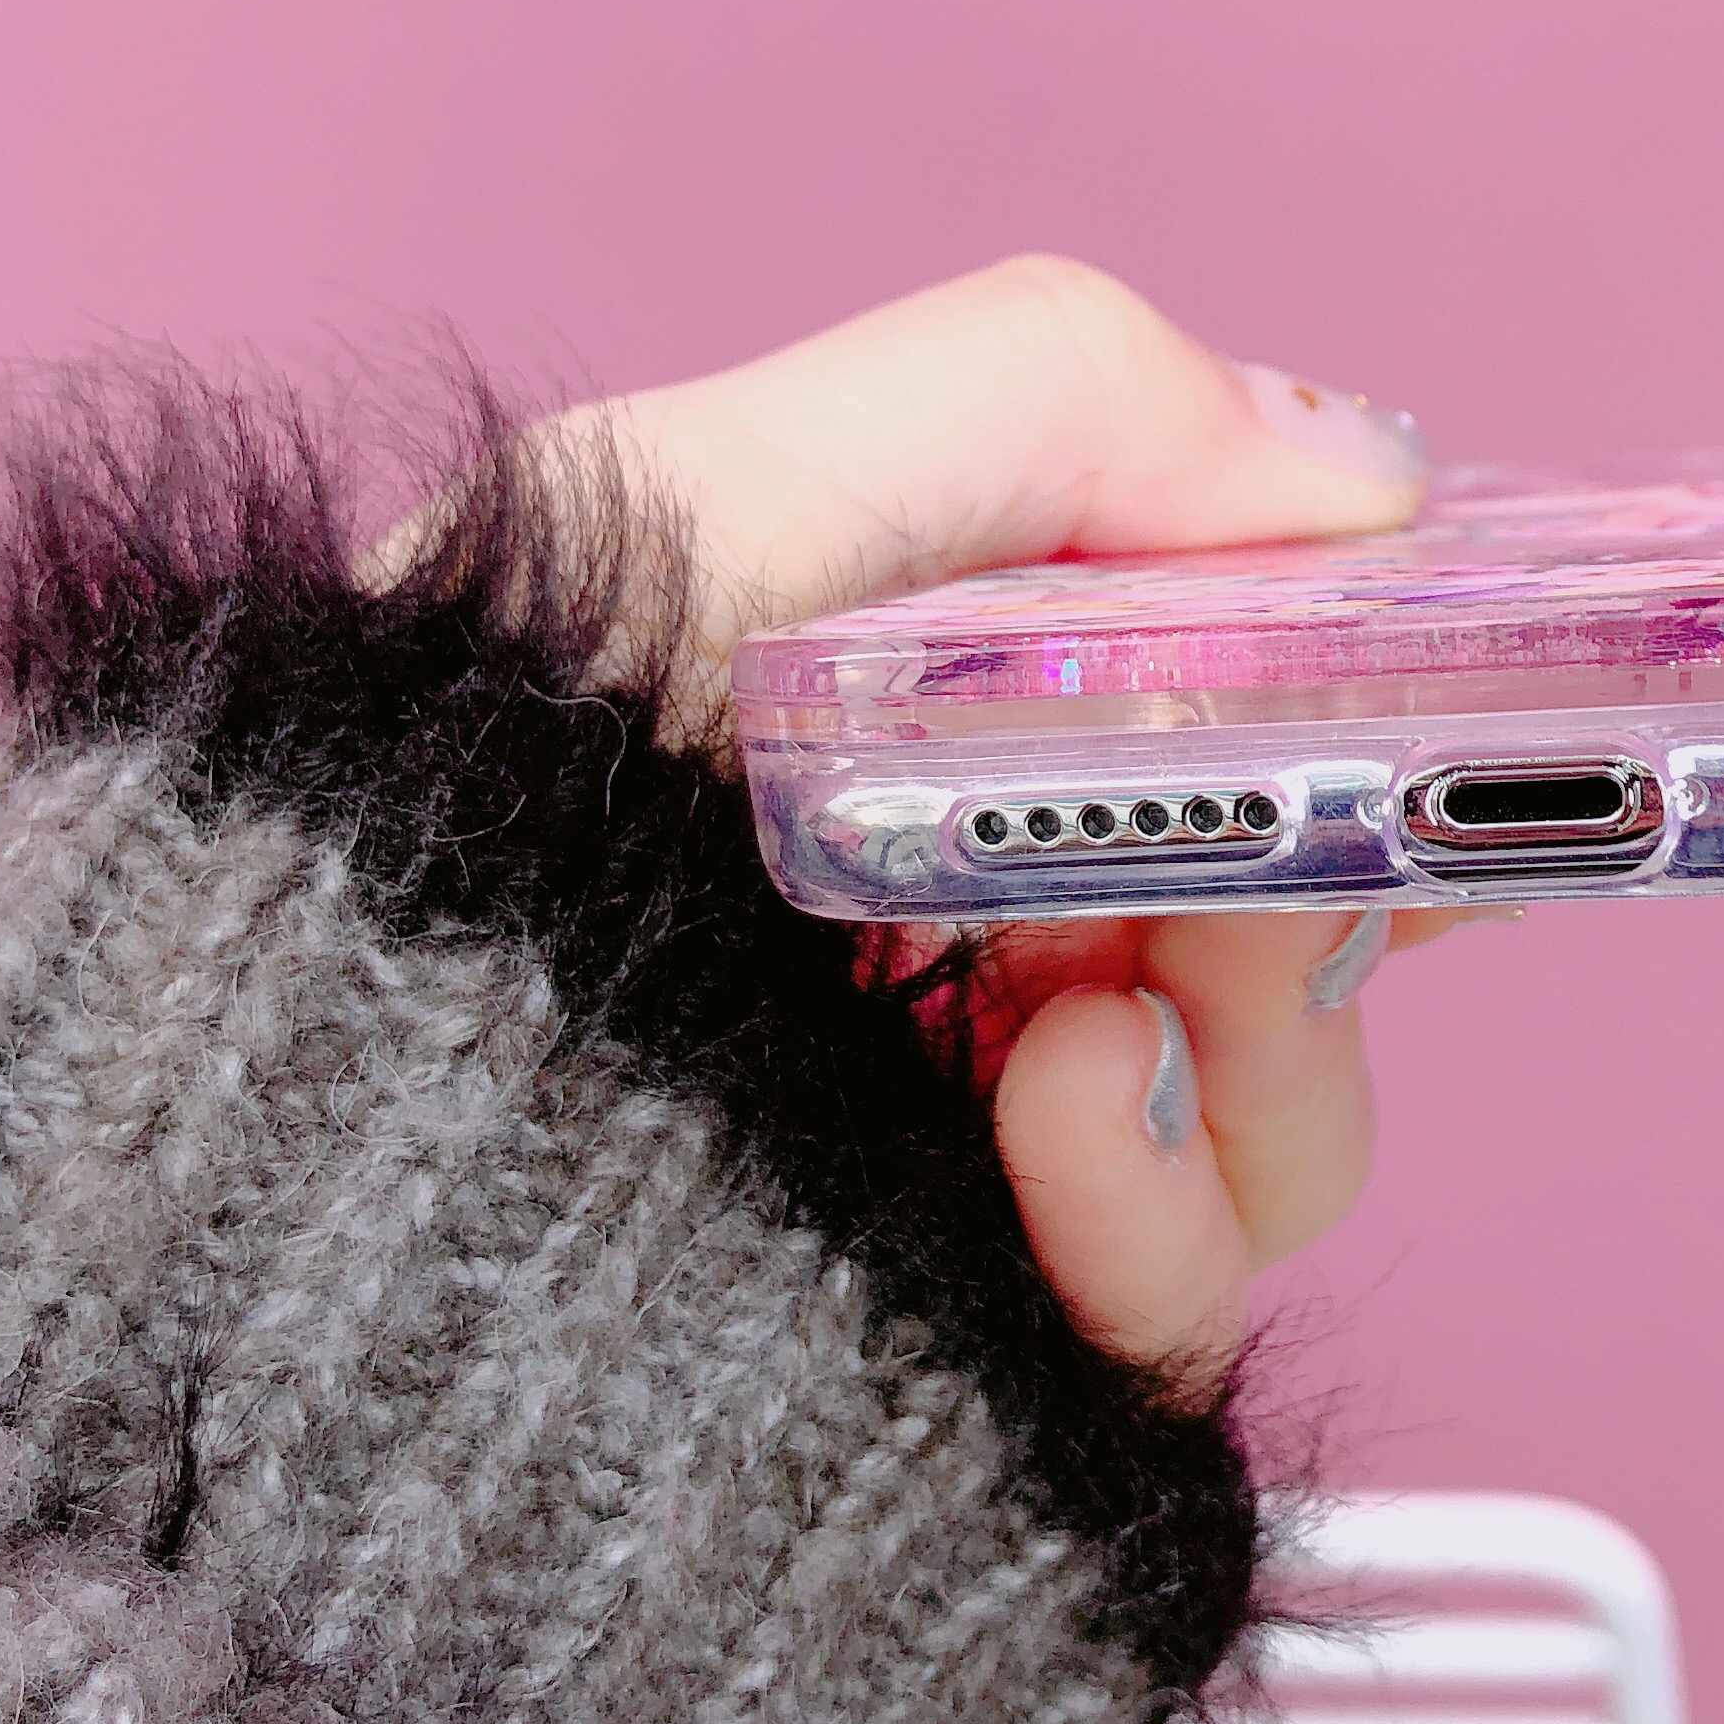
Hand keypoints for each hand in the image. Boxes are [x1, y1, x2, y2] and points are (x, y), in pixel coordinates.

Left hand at [579, 255, 1449, 1390]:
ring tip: (1094, 1022)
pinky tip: (1049, 1127)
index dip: (1379, 699)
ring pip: (1294, 1122)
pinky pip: (1190, 1302)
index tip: (1432, 703)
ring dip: (1259, 1054)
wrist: (292, 1139)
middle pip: (1317, 910)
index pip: (1264, 700)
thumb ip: (1051, 396)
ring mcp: (989, 1138)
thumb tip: (1361, 467)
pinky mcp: (980, 1328)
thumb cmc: (470, 765)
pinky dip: (1160, 1212)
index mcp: (958, 719)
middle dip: (1325, 877)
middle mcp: (994, 920)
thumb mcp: (715, 499)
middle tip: (1253, 872)